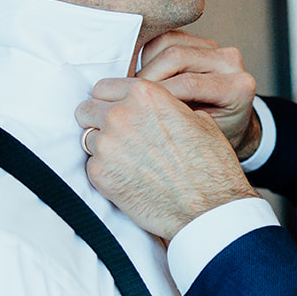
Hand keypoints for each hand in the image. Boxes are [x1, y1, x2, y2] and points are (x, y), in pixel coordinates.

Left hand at [75, 78, 258, 241]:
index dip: (112, 101)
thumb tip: (155, 108)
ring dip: (103, 146)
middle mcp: (120, 114)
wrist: (208, 208)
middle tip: (119, 136)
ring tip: (128, 161)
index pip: (104, 87)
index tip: (118, 112)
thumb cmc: (210, 166)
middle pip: (87, 109)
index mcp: (145, 94)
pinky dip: (106, 171)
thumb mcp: (198, 120)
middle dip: (99, 120)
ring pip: (87, 138)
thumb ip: (165, 106)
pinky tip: (129, 179)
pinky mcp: (99, 174)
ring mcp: (106, 145)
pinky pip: (91, 165)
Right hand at [111, 31, 261, 159]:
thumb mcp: (199, 137)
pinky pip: (167, 38)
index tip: (134, 107)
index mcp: (238, 87)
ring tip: (137, 88)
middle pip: (175, 56)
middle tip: (129, 97)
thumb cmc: (215, 136)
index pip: (188, 83)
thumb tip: (138, 110)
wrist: (231, 125)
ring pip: (168, 42)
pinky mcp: (201, 41)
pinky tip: (144, 75)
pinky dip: (149, 55)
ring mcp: (216, 47)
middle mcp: (231, 61)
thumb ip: (176, 119)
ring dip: (145, 64)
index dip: (156, 93)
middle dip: (146, 77)